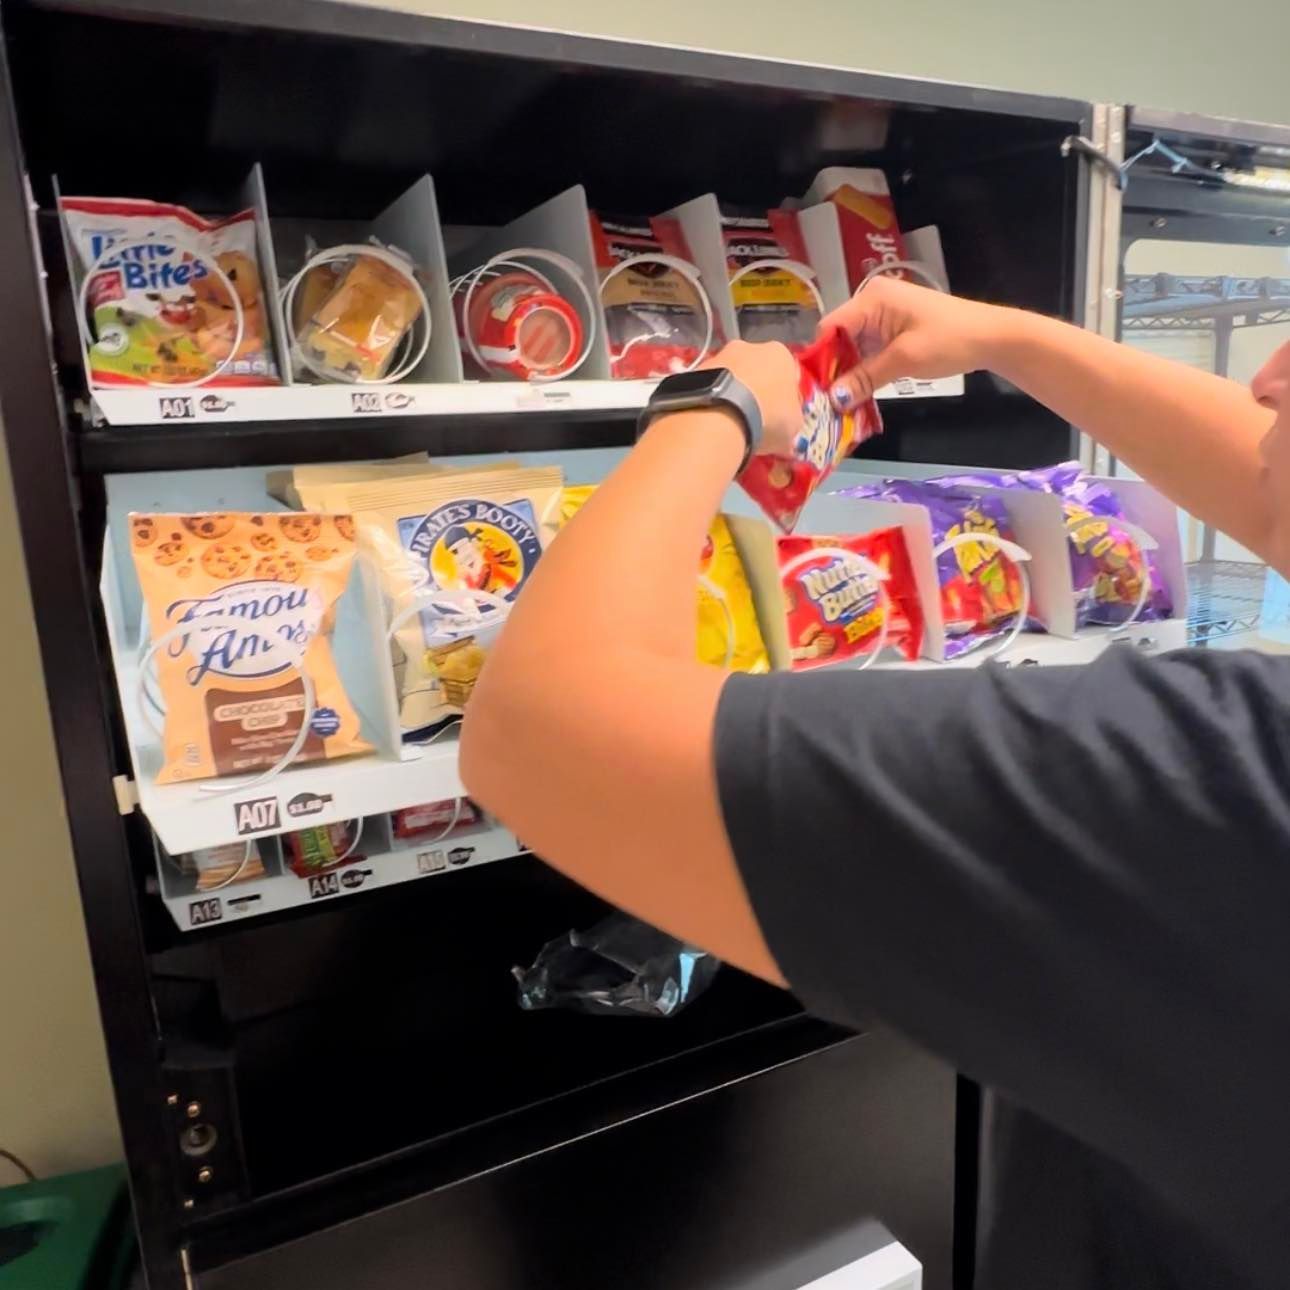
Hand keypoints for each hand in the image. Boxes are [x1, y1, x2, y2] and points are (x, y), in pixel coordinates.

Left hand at [702, 339, 801, 457]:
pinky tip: (710, 422)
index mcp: (780, 354)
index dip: (784, 398)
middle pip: (756, 371)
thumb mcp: (793, 426)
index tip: (778, 418)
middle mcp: (749, 346)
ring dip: (730, 395)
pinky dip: (710, 401)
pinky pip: (708, 387)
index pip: (787, 374)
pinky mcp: (694, 370)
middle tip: (752, 421)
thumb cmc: (769, 416)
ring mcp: (718, 356)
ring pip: (730, 377)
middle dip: (754, 392)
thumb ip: (790, 421)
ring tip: (728, 424)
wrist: (720, 414)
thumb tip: (785, 433)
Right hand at [820, 278, 1006, 406]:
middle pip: (839, 338)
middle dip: (834, 369)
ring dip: (849, 373)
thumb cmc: (949, 340)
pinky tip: (859, 392)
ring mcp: (883, 315)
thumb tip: (833, 399)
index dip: (820, 359)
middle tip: (826, 403)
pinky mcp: (893, 329)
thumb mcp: (904, 360)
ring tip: (840, 403)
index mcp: (872, 298)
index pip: (830, 327)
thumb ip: (865, 378)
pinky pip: (868, 350)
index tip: (815, 391)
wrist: (991, 337)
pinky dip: (864, 370)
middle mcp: (872, 301)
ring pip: (852, 347)